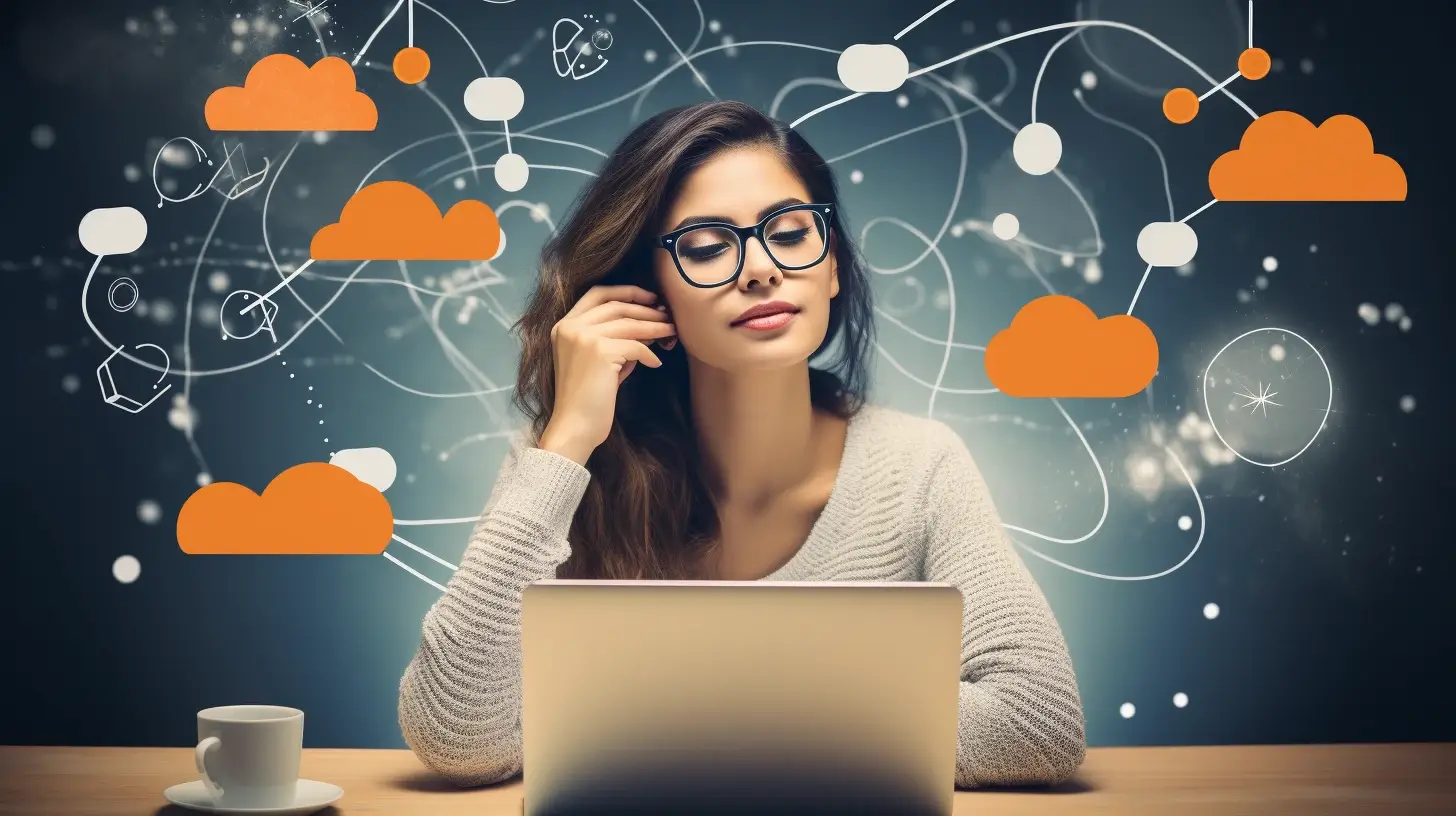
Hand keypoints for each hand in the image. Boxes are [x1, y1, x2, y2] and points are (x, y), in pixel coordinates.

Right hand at [538, 285, 675, 464]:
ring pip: (629, 323)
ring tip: (671, 332)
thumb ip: (616, 340)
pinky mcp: (599, 352)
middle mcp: (570, 327)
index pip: (597, 294)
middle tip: (668, 316)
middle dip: (646, 310)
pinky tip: (656, 363)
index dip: (626, 292)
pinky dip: (649, 354)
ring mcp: (583, 337)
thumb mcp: (598, 362)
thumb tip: (648, 325)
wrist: (574, 426)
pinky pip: (635, 346)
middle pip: (617, 306)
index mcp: (564, 326)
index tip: (650, 298)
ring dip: (655, 327)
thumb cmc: (588, 399)